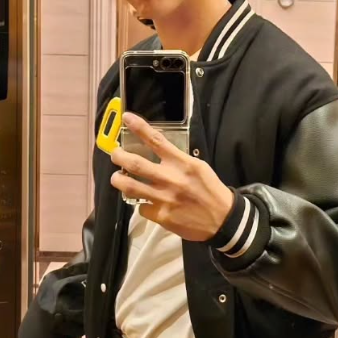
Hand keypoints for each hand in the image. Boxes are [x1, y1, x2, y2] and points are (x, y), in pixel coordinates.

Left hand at [110, 113, 233, 240]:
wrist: (222, 220)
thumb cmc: (210, 189)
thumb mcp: (198, 167)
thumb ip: (178, 159)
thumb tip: (158, 152)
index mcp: (181, 163)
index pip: (156, 140)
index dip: (139, 127)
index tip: (127, 118)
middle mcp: (170, 178)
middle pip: (135, 163)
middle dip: (119, 156)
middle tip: (115, 154)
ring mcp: (163, 198)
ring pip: (130, 186)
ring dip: (118, 180)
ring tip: (116, 177)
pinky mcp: (161, 216)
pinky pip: (142, 207)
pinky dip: (141, 203)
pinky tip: (144, 202)